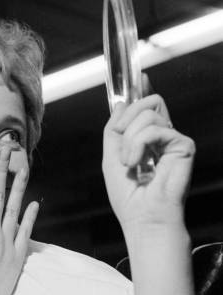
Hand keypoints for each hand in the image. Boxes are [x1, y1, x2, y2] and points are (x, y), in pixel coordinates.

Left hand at [102, 94, 195, 233]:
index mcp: (147, 140)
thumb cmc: (128, 197)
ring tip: (130, 163)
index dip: (143, 91)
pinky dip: (139, 144)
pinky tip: (137, 163)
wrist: (142, 218)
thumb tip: (121, 104)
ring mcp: (174, 140)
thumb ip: (114, 130)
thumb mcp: (110, 158)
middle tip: (122, 146)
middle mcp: (163, 137)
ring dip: (130, 139)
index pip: (148, 108)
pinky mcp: (183, 145)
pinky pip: (155, 128)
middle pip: (147, 103)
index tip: (140, 76)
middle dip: (126, 120)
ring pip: (147, 114)